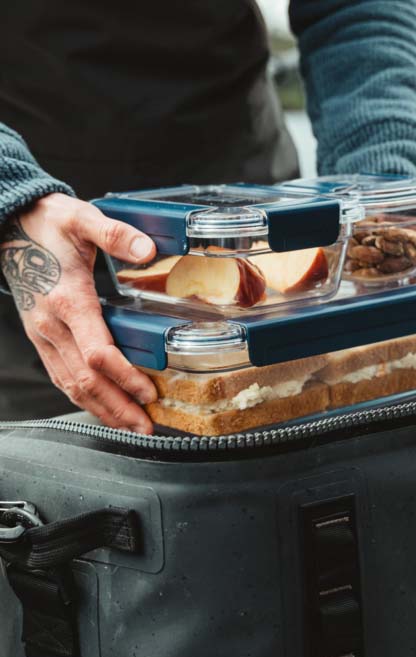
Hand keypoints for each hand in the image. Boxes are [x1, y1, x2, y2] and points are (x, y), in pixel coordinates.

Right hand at [0, 193, 157, 432]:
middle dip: (118, 407)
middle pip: (86, 380)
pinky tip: (103, 409)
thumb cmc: (47, 225)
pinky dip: (84, 399)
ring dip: (103, 410)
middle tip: (146, 427)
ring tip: (131, 427)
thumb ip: (115, 234)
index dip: (125, 377)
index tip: (149, 391)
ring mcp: (44, 336)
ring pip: (72, 385)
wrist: (9, 227)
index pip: (97, 353)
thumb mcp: (81, 219)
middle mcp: (52, 326)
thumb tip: (147, 250)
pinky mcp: (42, 339)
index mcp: (67, 300)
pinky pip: (62, 377)